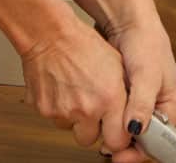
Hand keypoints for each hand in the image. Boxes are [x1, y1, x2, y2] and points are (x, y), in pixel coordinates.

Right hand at [21, 16, 134, 155]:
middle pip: (91, 140)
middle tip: (91, 108)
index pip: (118, 142)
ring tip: (75, 92)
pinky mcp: (44, 111)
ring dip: (74, 118)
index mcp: (109, 98)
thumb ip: (124, 97)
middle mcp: (87, 109)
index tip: (114, 129)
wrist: (49, 33)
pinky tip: (62, 88)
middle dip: (92, 128)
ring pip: (71, 129)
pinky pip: (55, 119)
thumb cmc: (82, 43)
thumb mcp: (116, 65)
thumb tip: (131, 117)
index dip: (116, 136)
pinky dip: (58, 108)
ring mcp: (64, 112)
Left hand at [100, 12, 175, 162]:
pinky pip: (119, 115)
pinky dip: (110, 119)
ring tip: (101, 135)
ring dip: (116, 133)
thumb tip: (135, 131)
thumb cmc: (144, 40)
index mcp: (173, 104)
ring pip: (129, 129)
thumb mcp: (146, 73)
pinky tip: (99, 121)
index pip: (160, 141)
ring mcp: (143, 101)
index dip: (140, 152)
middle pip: (144, 139)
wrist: (126, 18)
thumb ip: (142, 103)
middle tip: (105, 150)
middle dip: (125, 145)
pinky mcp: (128, 95)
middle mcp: (160, 106)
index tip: (119, 157)